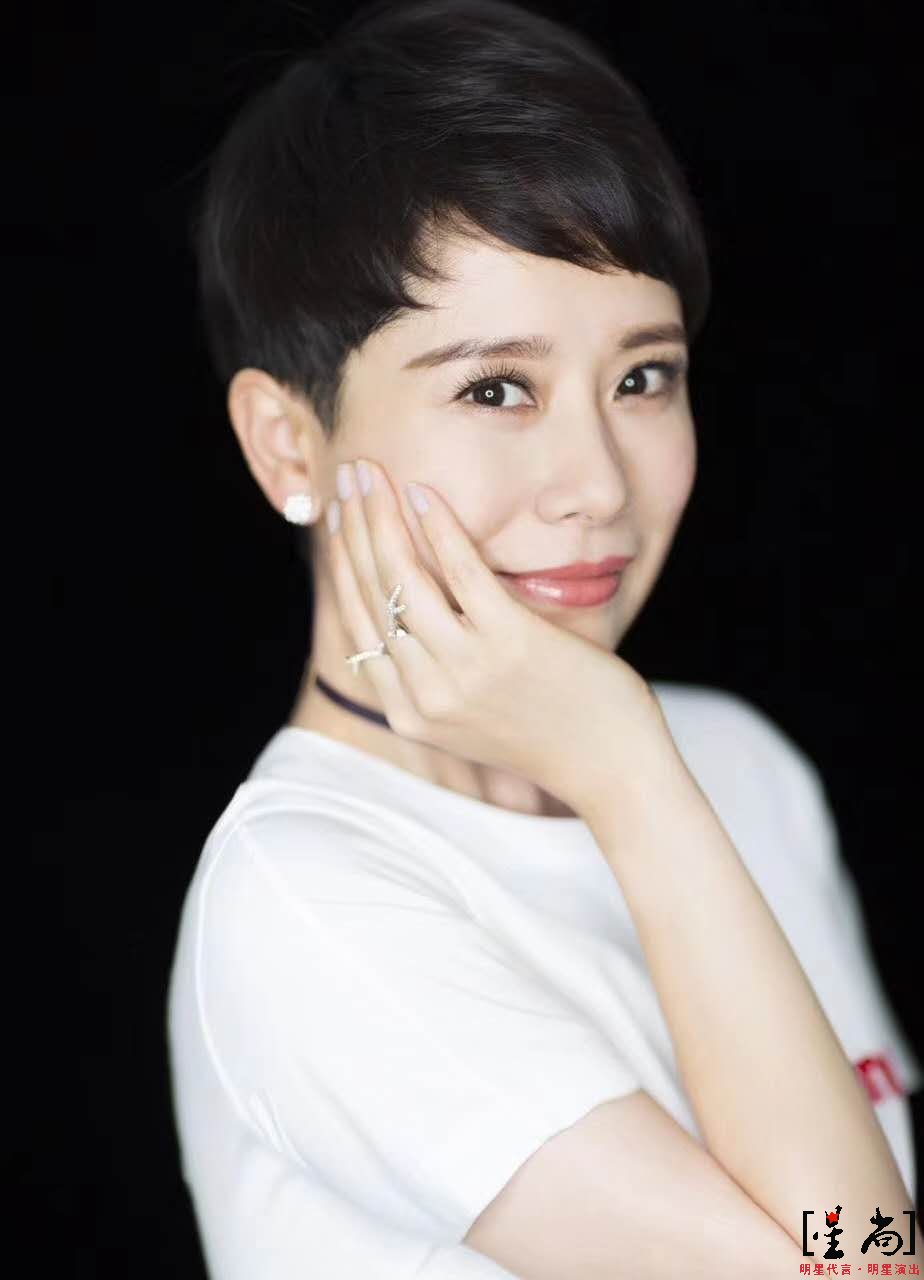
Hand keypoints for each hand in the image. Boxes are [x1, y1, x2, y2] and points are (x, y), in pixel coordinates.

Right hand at [323, 457, 673, 817]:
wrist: (611, 767)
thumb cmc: (550, 730)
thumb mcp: (473, 714)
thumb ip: (436, 672)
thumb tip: (410, 609)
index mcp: (411, 711)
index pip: (358, 623)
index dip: (341, 564)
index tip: (336, 519)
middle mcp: (426, 694)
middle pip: (371, 594)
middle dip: (351, 527)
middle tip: (345, 475)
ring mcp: (466, 670)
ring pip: (403, 579)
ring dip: (380, 517)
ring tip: (370, 473)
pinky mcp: (509, 644)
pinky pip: (462, 573)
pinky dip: (438, 527)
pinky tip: (423, 492)